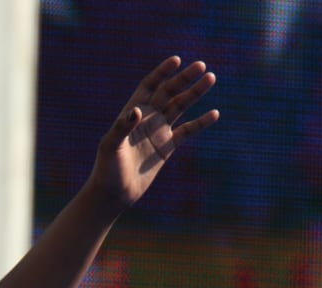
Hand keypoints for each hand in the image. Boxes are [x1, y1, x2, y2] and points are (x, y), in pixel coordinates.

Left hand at [89, 56, 218, 208]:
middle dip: (184, 79)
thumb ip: (122, 127)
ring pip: (180, 107)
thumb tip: (137, 111)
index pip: (149, 86)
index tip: (177, 60)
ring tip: (211, 78)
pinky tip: (214, 113)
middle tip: (202, 66)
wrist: (114, 193)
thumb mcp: (111, 146)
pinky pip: (187, 131)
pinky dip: (200, 123)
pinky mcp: (167, 147)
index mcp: (131, 113)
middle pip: (168, 92)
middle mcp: (146, 118)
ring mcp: (158, 131)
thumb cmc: (107, 169)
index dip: (162, 72)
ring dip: (195, 93)